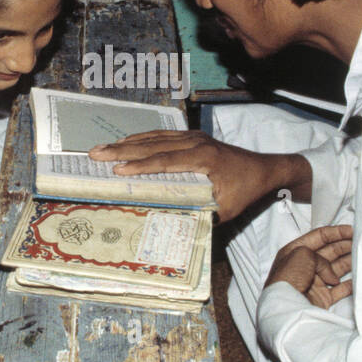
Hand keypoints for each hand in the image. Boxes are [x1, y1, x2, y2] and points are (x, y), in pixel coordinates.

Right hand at [89, 129, 308, 222]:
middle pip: (153, 145)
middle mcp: (196, 143)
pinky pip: (162, 136)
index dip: (140, 166)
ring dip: (127, 143)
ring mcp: (194, 137)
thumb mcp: (226, 209)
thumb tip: (173, 226)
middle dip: (122, 150)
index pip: (165, 161)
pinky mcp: (193, 137)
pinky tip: (126, 143)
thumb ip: (202, 215)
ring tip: (103, 148)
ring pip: (154, 137)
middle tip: (96, 154)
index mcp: (203, 158)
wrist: (265, 169)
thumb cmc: (246, 190)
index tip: (117, 170)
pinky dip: (141, 139)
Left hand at [265, 224, 352, 308]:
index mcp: (294, 252)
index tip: (352, 230)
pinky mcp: (321, 298)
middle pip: (329, 252)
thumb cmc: (288, 279)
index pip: (318, 237)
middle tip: (361, 242)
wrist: (286, 310)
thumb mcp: (302, 254)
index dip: (336, 232)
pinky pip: (340, 290)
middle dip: (346, 245)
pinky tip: (360, 277)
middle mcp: (304, 266)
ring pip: (336, 269)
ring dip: (350, 262)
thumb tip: (332, 276)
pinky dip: (351, 284)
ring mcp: (314, 283)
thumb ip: (321, 257)